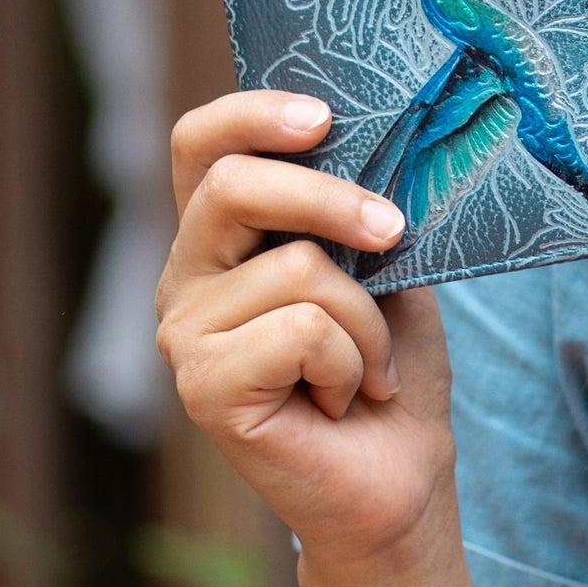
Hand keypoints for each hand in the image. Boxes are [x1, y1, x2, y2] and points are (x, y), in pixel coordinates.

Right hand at [156, 91, 455, 560]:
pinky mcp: (203, 389)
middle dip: (333, 200)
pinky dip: (351, 362)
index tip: (324, 117)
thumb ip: (359, 206)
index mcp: (224, 236)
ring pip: (299, 269)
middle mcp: (187, 278)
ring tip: (367, 365)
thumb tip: (382, 140)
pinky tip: (340, 397)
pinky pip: (303, 331)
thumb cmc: (390, 362)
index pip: (200, 144)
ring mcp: (185, 335)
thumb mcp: (384, 263)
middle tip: (394, 232)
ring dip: (367, 320)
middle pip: (236, 186)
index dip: (251, 113)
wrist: (401, 473)